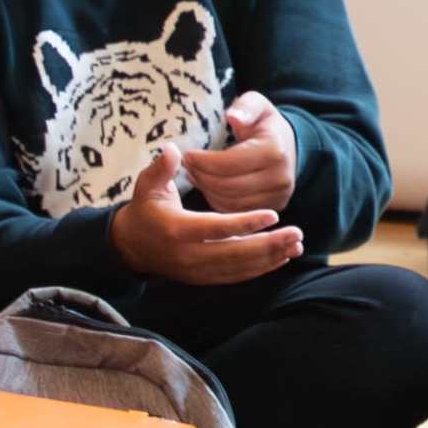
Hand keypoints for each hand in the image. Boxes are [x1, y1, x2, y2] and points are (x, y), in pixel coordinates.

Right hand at [113, 145, 303, 285]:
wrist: (130, 246)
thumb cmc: (144, 209)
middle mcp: (189, 255)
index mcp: (177, 229)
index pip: (217, 228)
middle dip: (269, 245)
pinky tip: (280, 258)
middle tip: (297, 233)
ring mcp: (197, 270)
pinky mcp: (203, 278)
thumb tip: (173, 149)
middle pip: (235, 253)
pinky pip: (235, 276)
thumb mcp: (146, 185)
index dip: (246, 222)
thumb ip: (161, 168)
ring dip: (270, 258)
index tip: (273, 215)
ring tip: (295, 245)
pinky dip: (259, 269)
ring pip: (239, 268)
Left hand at [177, 91, 298, 216]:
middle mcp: (280, 178)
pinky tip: (207, 185)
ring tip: (194, 174)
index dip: (203, 161)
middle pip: (228, 186)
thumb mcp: (257, 105)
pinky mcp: (271, 208)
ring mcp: (278, 197)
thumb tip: (233, 116)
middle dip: (201, 176)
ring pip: (230, 202)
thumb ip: (245, 107)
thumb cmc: (264, 123)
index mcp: (274, 151)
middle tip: (186, 165)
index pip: (230, 163)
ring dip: (206, 189)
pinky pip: (236, 210)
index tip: (187, 154)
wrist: (288, 145)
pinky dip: (216, 200)